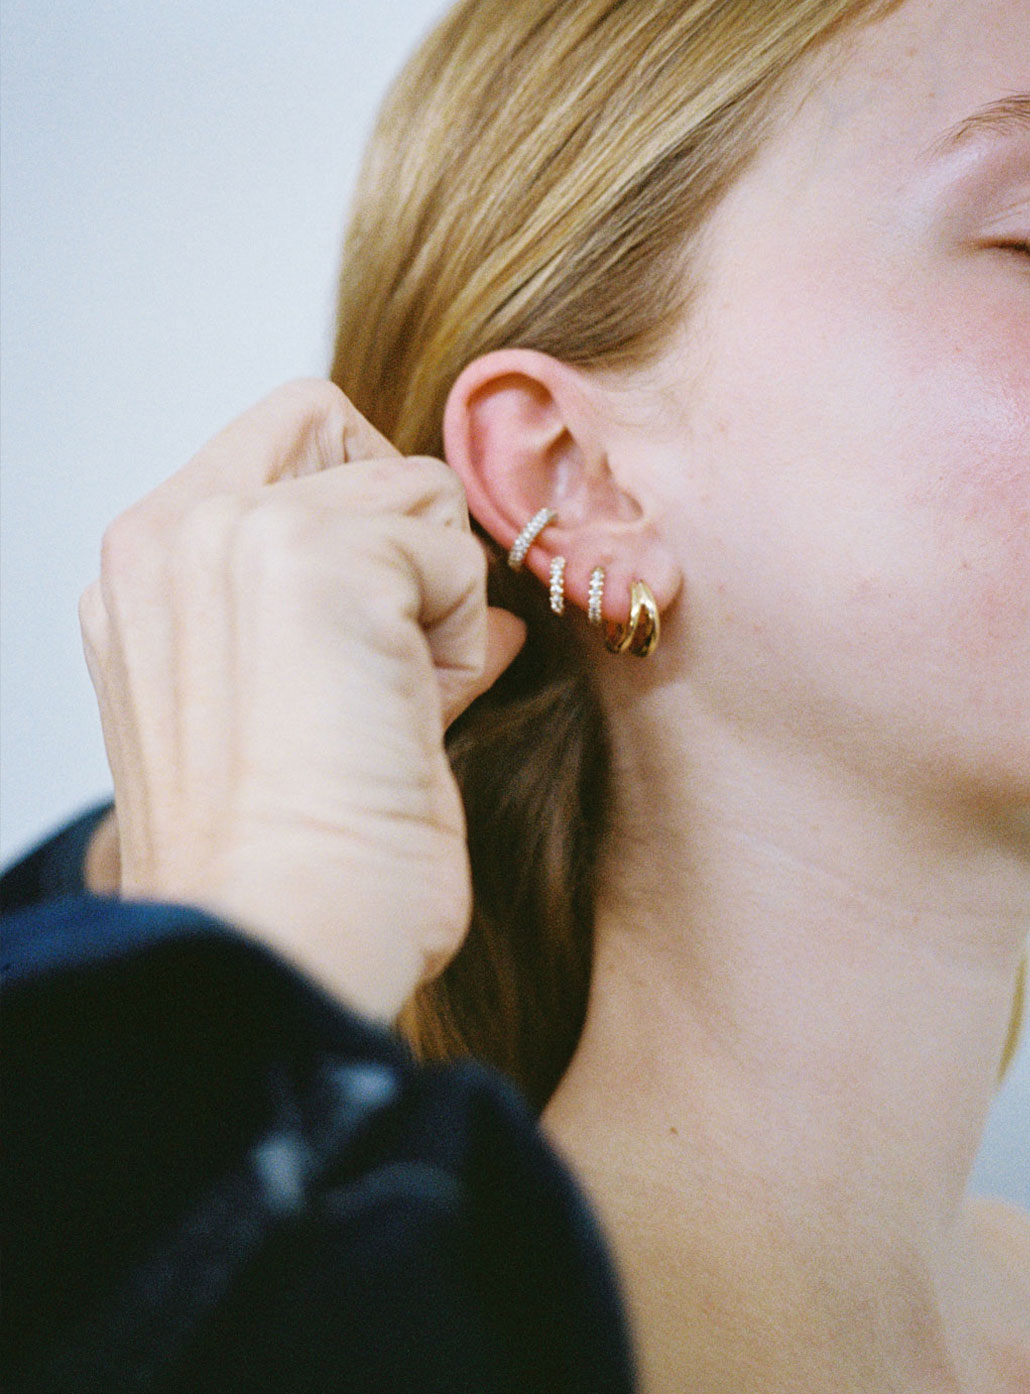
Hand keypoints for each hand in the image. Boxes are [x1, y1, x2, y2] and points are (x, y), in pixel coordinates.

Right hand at [79, 380, 524, 1017]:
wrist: (285, 934)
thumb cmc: (292, 861)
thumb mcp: (300, 715)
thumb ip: (366, 626)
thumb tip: (482, 613)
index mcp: (147, 572)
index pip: (284, 441)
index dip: (360, 513)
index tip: (370, 623)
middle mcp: (171, 534)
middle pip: (344, 433)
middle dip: (398, 534)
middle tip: (391, 656)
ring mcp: (232, 534)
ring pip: (412, 488)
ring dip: (433, 595)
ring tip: (398, 701)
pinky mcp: (312, 557)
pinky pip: (450, 541)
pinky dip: (456, 628)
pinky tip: (416, 709)